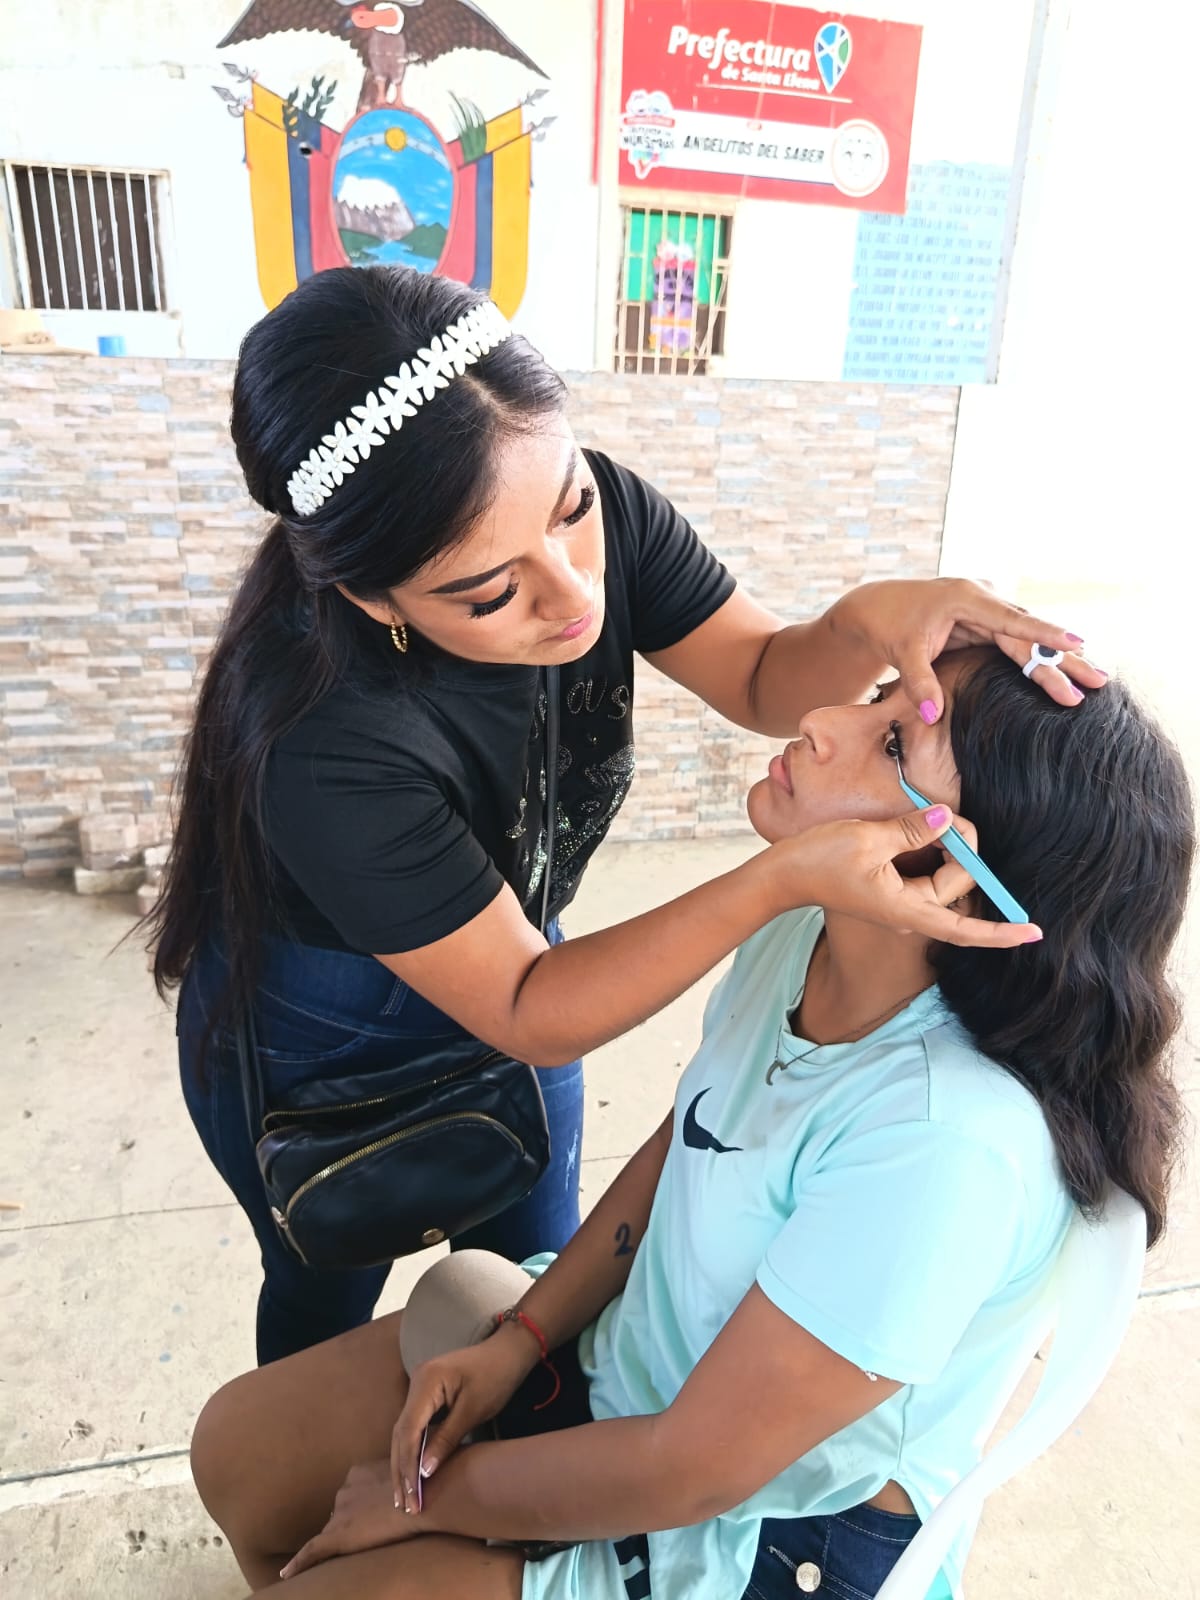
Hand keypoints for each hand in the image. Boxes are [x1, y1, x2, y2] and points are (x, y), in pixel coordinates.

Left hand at [279, 1460, 418, 1580]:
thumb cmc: (423, 1485)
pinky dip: (298, 1564)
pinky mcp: (337, 1537)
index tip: (367, 1514)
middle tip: (367, 1532)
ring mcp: (339, 1513)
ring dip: (338, 1539)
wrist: (425, 1497)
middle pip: (341, 1513)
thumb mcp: (407, 1474)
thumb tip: (406, 1489)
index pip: (352, 1495)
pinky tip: (286, 1575)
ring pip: (332, 1531)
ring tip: (351, 1549)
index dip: (358, 1508)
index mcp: (359, 1473)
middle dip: (350, 1522)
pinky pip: (311, 1552)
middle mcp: (344, 1490)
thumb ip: (396, 1481)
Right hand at [392, 1326, 536, 1514]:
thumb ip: (446, 1439)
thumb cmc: (496, 1376)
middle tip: (405, 1506)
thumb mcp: (473, 1410)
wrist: (508, 1351)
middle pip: (400, 1433)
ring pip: (404, 1432)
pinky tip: (414, 1472)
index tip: (412, 1497)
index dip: (408, 1466)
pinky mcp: (427, 1395)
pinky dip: (413, 1451)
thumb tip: (424, 1472)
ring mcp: (420, 1388)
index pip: (408, 1431)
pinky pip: (414, 1426)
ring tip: (404, 1498)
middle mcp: (416, 1383)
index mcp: (426, 1381)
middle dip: (402, 1470)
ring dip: (404, 1464)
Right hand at [768, 806, 1040, 946]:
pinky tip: (925, 828)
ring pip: (943, 877)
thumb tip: (948, 818)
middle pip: (957, 886)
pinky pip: (925, 871)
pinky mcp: (891, 888)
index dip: (1000, 931)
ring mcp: (900, 901)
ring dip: (946, 848)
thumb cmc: (819, 860)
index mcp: (906, 908)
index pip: (965, 929)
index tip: (1032, 931)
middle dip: (962, 852)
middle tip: (946, 815)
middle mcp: (909, 911)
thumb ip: (913, 829)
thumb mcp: (868, 839)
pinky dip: (932, 849)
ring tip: (929, 819)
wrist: (783, 874)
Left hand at [830, 578, 1106, 722]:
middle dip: (1064, 658)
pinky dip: (1041, 658)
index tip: (1078, 643)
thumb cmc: (890, 628)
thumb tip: (933, 717)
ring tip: (1094, 680)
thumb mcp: (904, 654)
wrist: (878, 610)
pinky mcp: (988, 621)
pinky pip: (1020, 641)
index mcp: (967, 599)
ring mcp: (989, 609)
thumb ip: (920, 684)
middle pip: (1031, 633)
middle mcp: (985, 599)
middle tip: (1099, 680)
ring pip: (1030, 638)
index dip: (1046, 633)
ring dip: (1060, 660)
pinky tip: (1067, 673)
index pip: (1013, 620)